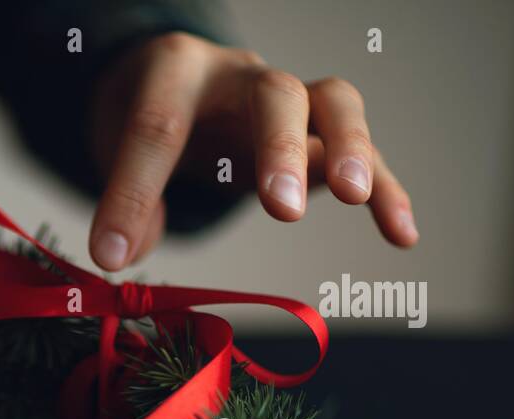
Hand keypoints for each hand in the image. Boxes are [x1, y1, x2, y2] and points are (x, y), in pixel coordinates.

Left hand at [88, 32, 417, 269]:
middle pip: (272, 95)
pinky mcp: (322, 131)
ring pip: (334, 103)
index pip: (156, 126)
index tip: (110, 255)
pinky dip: (387, 192)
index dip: (132, 194)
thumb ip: (125, 199)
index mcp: (174, 68)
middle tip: (280, 209)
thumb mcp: (113, 145)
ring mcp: (290, 97)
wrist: (174, 82)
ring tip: (353, 196)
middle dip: (279, 148)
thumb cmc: (143, 113)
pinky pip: (365, 154)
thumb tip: (123, 255)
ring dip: (349, 148)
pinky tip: (402, 236)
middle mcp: (239, 75)